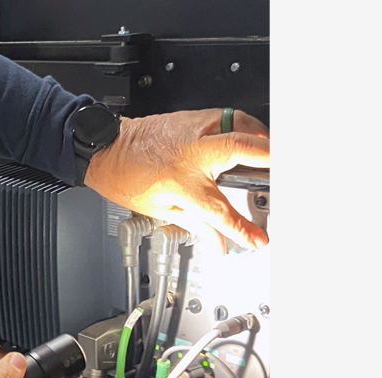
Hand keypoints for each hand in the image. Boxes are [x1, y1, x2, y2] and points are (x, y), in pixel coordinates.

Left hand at [85, 108, 269, 251]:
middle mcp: (192, 154)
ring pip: (243, 126)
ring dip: (264, 139)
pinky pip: (231, 118)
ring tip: (273, 156)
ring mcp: (195, 131)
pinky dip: (246, 127)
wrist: (107, 149)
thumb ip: (197, 225)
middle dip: (271, 158)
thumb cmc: (127, 177)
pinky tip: (252, 138)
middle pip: (244, 150)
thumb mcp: (160, 210)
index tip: (259, 240)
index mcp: (181, 183)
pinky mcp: (194, 117)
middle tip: (285, 172)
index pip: (220, 211)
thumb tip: (221, 244)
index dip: (243, 229)